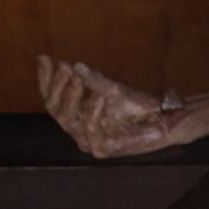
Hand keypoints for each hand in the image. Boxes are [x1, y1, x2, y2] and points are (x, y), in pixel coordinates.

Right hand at [37, 55, 179, 156]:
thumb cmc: (137, 106)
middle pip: (55, 110)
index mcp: (76, 117)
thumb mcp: (111, 88)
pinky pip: (90, 130)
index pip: (51, 99)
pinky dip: (92, 111)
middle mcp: (77, 131)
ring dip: (71, 96)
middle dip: (57, 86)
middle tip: (64, 67)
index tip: (44, 58)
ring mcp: (88, 142)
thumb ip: (90, 79)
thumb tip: (68, 64)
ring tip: (76, 77)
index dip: (45, 79)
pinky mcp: (102, 150)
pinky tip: (98, 96)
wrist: (163, 120)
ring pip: (67, 120)